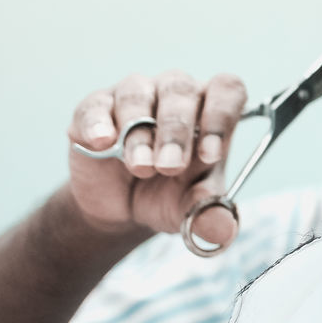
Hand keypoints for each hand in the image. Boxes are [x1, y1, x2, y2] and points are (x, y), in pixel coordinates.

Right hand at [65, 71, 247, 245]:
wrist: (122, 209)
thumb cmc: (170, 195)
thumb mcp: (192, 208)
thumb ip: (210, 214)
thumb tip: (223, 233)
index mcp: (210, 110)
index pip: (226, 89)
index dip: (221, 116)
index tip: (211, 154)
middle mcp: (175, 94)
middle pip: (181, 91)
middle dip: (177, 131)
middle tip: (170, 167)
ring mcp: (135, 96)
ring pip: (138, 95)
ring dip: (139, 134)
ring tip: (140, 168)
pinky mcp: (95, 109)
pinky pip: (95, 106)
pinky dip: (98, 123)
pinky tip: (102, 142)